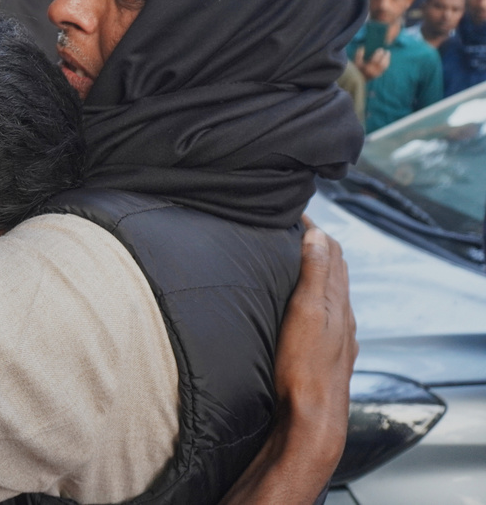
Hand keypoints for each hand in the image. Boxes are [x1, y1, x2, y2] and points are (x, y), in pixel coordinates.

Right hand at [220, 218, 356, 503]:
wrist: (312, 420)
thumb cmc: (305, 368)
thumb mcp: (307, 313)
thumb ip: (315, 274)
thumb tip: (317, 234)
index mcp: (338, 302)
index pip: (332, 252)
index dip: (314, 229)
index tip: (291, 213)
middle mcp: (343, 317)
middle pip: (335, 270)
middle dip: (316, 245)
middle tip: (290, 229)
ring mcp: (337, 337)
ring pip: (330, 293)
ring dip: (316, 271)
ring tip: (294, 258)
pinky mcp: (327, 354)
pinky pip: (325, 315)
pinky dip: (313, 296)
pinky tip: (301, 306)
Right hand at [354, 46, 389, 79]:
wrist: (358, 78)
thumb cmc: (357, 68)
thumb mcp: (356, 62)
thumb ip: (359, 55)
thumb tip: (363, 47)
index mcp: (367, 68)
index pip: (375, 60)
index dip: (379, 54)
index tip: (381, 49)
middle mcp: (373, 72)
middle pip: (382, 64)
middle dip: (385, 57)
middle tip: (387, 51)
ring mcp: (376, 74)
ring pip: (384, 66)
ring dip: (387, 59)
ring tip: (388, 53)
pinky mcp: (378, 75)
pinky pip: (384, 68)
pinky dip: (387, 63)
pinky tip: (387, 58)